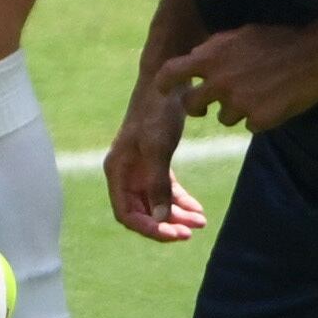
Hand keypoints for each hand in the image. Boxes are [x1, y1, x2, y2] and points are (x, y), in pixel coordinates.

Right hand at [102, 86, 207, 241]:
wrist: (167, 82)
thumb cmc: (156, 113)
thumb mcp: (157, 149)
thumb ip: (157, 185)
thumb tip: (162, 219)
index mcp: (117, 172)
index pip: (127, 214)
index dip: (150, 228)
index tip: (176, 234)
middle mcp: (125, 174)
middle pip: (143, 212)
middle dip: (166, 224)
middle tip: (191, 232)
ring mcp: (140, 169)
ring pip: (156, 203)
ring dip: (176, 215)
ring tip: (200, 222)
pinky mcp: (155, 162)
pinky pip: (166, 190)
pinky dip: (180, 201)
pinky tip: (197, 209)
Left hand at [154, 20, 317, 138]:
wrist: (317, 53)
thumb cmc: (278, 38)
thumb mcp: (238, 35)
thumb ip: (213, 50)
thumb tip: (196, 59)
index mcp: (210, 57)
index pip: (171, 73)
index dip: (164, 83)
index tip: (163, 90)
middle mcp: (219, 82)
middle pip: (192, 106)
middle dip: (198, 107)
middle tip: (206, 107)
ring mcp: (239, 103)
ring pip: (224, 118)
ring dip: (236, 110)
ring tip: (258, 94)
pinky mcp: (260, 119)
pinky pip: (250, 125)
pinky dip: (259, 117)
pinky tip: (274, 102)